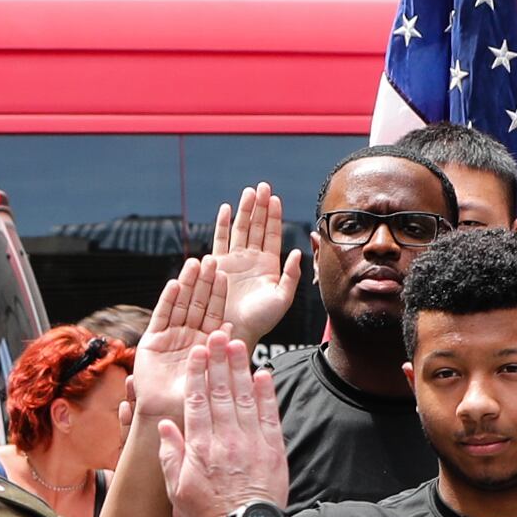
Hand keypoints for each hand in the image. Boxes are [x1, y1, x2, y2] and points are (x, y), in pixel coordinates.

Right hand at [130, 256, 229, 422]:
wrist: (165, 413)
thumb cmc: (192, 402)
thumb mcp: (211, 376)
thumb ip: (219, 353)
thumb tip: (231, 331)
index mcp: (206, 343)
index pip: (214, 314)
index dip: (218, 294)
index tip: (224, 274)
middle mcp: (189, 336)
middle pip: (198, 304)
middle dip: (204, 282)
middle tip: (211, 260)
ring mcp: (170, 336)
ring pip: (181, 305)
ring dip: (187, 284)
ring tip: (193, 263)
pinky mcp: (152, 340)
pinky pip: (161, 316)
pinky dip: (167, 300)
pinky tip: (174, 284)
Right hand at [159, 333, 288, 516]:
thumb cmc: (209, 512)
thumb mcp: (177, 488)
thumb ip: (171, 455)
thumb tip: (166, 425)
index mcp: (200, 446)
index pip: (197, 401)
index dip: (196, 374)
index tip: (196, 353)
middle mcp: (226, 438)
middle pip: (221, 392)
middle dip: (218, 361)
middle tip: (217, 336)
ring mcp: (251, 442)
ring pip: (244, 397)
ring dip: (241, 369)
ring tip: (238, 345)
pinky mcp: (273, 449)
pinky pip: (269, 415)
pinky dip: (266, 393)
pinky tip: (263, 374)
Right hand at [213, 184, 302, 345]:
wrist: (237, 331)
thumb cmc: (261, 320)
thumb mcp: (283, 298)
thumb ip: (291, 275)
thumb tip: (297, 251)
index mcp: (269, 265)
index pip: (272, 234)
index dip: (274, 216)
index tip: (275, 198)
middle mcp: (252, 259)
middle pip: (257, 226)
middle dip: (259, 206)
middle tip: (262, 186)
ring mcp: (235, 260)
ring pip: (240, 228)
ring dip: (244, 210)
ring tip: (248, 192)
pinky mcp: (219, 264)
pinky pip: (220, 240)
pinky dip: (222, 224)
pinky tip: (225, 208)